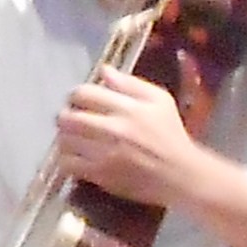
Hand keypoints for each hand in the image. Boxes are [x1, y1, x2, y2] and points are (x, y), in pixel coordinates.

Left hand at [55, 68, 199, 206]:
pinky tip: (76, 157)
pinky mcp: (101, 175)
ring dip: (65, 137)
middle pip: (68, 117)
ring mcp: (106, 153)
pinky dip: (65, 158)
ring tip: (74, 138)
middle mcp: (115, 129)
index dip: (75, 95)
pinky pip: (67, 163)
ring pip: (64, 139)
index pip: (84, 93)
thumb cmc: (170, 135)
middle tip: (72, 120)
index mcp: (128, 108)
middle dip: (65, 116)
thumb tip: (104, 70)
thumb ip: (130, 83)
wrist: (182, 176)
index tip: (79, 101)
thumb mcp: (160, 101)